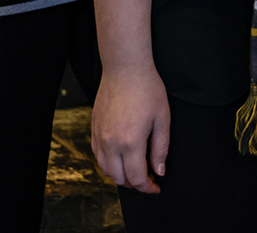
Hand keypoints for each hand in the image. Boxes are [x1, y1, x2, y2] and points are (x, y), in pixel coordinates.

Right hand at [92, 66, 171, 193]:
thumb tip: (159, 171)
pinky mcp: (94, 129)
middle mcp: (111, 143)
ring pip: (105, 169)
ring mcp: (100, 137)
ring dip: (120, 175)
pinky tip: (120, 157)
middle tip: (148, 177)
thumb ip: (160, 148)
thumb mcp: (162, 119)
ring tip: (135, 168)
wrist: (125, 69)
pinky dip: (108, 163)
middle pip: (119, 178)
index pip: (136, 177)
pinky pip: (98, 155)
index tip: (155, 187)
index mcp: (130, 142)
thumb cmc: (147, 89)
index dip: (147, 187)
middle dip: (134, 183)